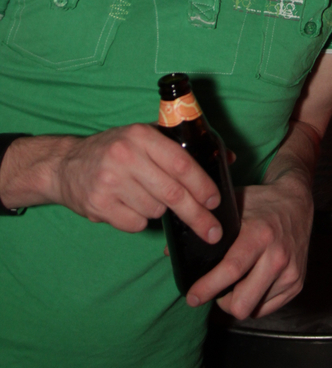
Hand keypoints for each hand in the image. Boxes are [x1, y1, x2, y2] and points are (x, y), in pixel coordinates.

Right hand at [52, 124, 224, 240]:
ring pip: (155, 210)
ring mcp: (110, 181)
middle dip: (197, 215)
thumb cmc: (115, 149)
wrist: (66, 165)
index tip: (216, 200)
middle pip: (172, 193)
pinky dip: (139, 220)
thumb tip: (228, 157)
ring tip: (147, 196)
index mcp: (141, 135)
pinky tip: (129, 205)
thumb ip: (183, 145)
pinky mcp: (98, 204)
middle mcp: (125, 156)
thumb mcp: (146, 136)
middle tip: (212, 231)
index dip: (202, 185)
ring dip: (160, 211)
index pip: (181, 163)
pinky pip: (135, 223)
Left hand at [185, 171, 312, 317]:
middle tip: (213, 291)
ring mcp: (290, 272)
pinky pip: (267, 308)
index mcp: (259, 235)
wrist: (297, 201)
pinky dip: (255, 301)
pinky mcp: (297, 283)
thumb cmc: (260, 203)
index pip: (231, 270)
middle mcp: (277, 256)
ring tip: (233, 284)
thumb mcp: (232, 205)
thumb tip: (171, 252)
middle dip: (222, 302)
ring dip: (238, 301)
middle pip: (241, 303)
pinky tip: (251, 283)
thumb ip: (205, 226)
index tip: (192, 296)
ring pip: (253, 309)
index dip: (207, 288)